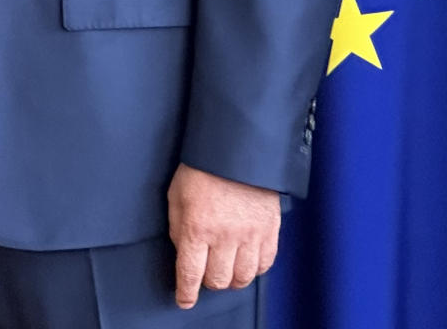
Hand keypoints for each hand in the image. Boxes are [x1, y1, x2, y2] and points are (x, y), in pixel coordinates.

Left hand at [168, 164, 279, 308]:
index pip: (190, 274)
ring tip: (226, 268)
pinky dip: (254, 268)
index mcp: (196, 228)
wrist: (236, 146)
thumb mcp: (176, 196)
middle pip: (218, 280)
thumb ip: (179, 229)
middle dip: (208, 282)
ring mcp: (250, 234)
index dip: (186, 293)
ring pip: (243, 277)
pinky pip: (265, 264)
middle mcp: (224, 236)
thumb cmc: (202, 168)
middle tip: (206, 272)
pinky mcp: (270, 229)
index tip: (184, 300)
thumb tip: (184, 254)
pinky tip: (246, 259)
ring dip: (232, 278)